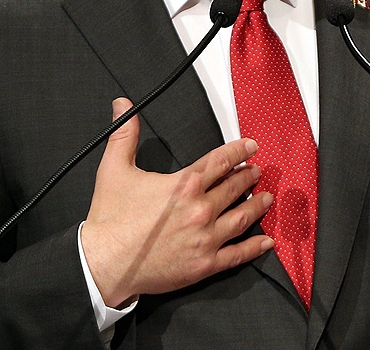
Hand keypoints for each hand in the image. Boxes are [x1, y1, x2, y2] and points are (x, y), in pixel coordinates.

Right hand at [81, 97, 273, 307]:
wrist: (103, 263)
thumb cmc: (110, 219)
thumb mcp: (114, 169)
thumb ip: (123, 134)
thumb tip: (122, 106)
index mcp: (184, 184)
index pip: (221, 161)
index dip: (239, 150)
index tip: (250, 146)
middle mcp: (200, 209)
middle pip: (235, 187)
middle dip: (249, 177)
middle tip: (257, 172)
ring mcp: (205, 237)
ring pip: (242, 217)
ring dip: (257, 205)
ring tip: (266, 198)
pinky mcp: (204, 263)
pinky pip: (237, 254)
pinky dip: (255, 247)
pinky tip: (266, 241)